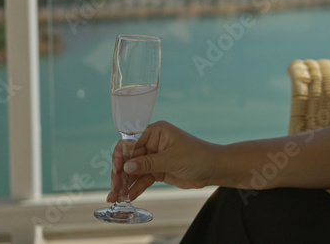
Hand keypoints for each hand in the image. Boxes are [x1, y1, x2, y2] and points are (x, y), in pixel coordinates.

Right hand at [106, 121, 222, 202]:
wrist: (214, 169)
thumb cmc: (197, 157)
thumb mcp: (172, 159)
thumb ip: (148, 163)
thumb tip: (126, 167)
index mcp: (156, 132)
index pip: (131, 141)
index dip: (121, 155)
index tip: (116, 170)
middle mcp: (153, 142)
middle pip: (129, 157)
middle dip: (121, 173)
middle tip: (115, 189)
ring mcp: (155, 157)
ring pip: (134, 170)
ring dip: (126, 183)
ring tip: (117, 198)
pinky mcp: (158, 170)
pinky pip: (143, 178)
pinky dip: (136, 187)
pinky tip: (130, 197)